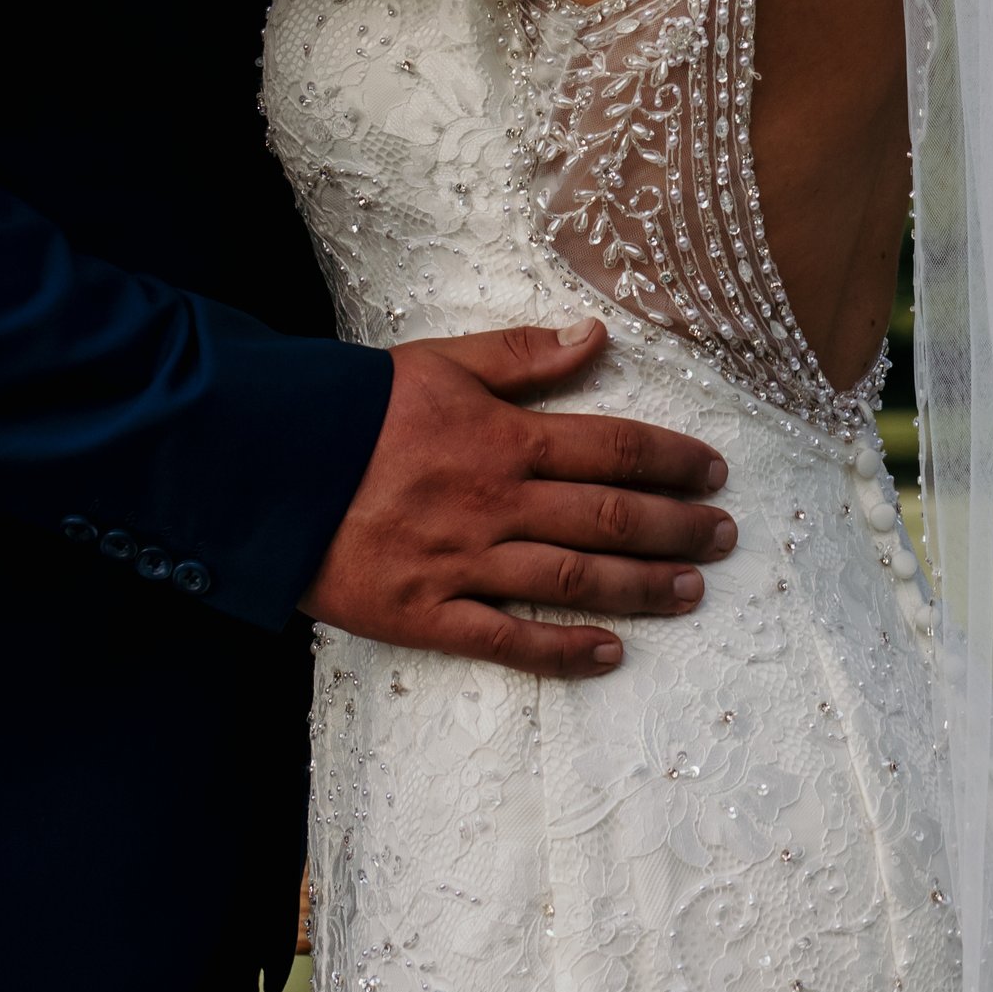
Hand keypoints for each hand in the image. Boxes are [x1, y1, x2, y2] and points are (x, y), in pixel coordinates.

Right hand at [303, 322, 737, 678]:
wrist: (266, 467)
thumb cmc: (353, 408)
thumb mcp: (438, 360)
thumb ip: (520, 354)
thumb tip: (594, 337)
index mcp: (500, 436)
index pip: (609, 448)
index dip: (669, 460)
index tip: (714, 470)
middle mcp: (495, 502)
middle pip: (607, 517)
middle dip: (676, 526)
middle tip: (726, 536)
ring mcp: (464, 563)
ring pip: (573, 579)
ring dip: (642, 586)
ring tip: (693, 591)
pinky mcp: (429, 614)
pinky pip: (509, 639)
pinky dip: (564, 650)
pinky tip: (611, 654)